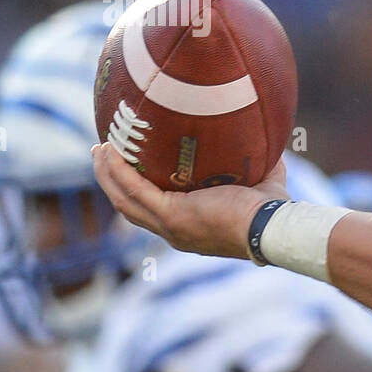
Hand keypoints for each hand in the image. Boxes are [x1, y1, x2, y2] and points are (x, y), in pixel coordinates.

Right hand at [92, 142, 287, 259]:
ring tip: (100, 148)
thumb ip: (258, 165)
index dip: (134, 190)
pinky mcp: (172, 214)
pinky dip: (118, 172)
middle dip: (111, 180)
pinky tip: (110, 152)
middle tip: (102, 154)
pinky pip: (134, 190)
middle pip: (129, 206)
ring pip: (124, 199)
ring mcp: (170, 225)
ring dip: (107, 173)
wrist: (271, 227)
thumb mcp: (260, 184)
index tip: (125, 168)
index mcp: (188, 227)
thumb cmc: (272, 210)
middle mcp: (174, 231)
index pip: (152, 210)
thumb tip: (267, 140)